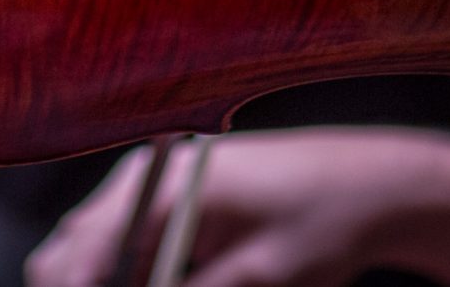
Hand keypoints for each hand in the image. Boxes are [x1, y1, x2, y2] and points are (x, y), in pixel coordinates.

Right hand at [26, 129, 449, 286]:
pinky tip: (155, 282)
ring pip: (98, 244)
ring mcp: (162, 182)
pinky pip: (132, 241)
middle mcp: (152, 174)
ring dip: (102, 281)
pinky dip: (131, 273)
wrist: (372, 184)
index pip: (86, 246)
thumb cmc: (322, 222)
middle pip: (77, 242)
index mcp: (165, 183)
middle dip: (77, 285)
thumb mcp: (257, 276)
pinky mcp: (180, 197)